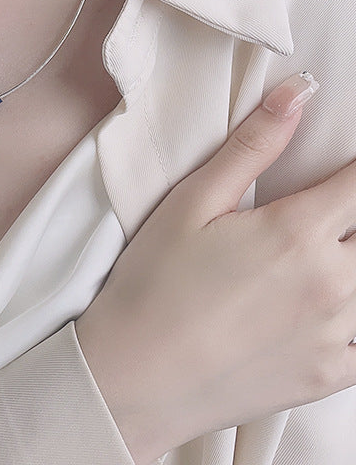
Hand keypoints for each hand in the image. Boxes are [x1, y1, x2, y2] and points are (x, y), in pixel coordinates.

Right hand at [75, 72, 355, 463]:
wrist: (135, 376)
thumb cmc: (154, 282)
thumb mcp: (192, 203)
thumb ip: (253, 146)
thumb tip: (302, 92)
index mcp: (297, 232)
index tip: (342, 169)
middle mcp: (333, 283)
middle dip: (351, 213)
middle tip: (316, 216)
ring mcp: (339, 335)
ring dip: (350, 258)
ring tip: (309, 257)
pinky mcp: (334, 375)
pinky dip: (351, 313)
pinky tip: (320, 306)